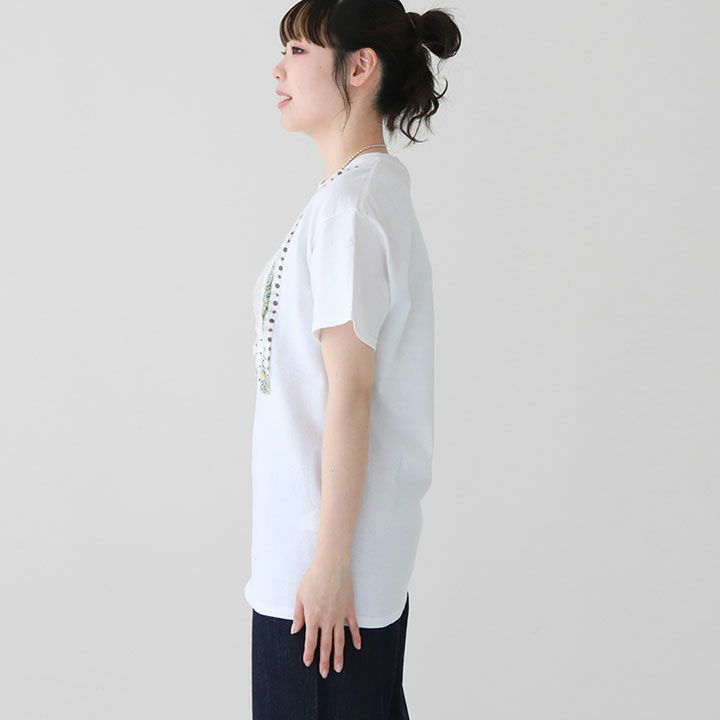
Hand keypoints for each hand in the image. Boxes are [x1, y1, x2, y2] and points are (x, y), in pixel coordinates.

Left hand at [290, 560, 362, 676]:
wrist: (331, 565)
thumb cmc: (313, 578)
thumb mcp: (300, 596)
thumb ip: (298, 615)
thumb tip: (295, 630)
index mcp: (313, 617)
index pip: (311, 641)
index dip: (309, 654)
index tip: (309, 663)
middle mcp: (327, 620)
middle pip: (326, 645)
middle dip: (325, 661)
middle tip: (325, 674)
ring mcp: (340, 615)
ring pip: (340, 640)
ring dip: (339, 655)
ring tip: (339, 668)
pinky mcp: (349, 609)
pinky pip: (354, 627)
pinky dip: (356, 638)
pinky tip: (357, 647)